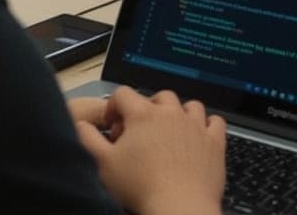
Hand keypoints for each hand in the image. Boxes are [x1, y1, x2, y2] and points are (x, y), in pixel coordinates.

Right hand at [73, 87, 225, 213]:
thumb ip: (88, 138)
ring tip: (170, 132)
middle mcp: (171, 114)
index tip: (113, 126)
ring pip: (189, 105)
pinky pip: (215, 121)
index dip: (114, 108)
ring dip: (179, 113)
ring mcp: (196, 126)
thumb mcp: (103, 163)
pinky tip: (198, 135)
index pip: (123, 94)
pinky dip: (207, 124)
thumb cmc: (141, 187)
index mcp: (143, 115)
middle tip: (140, 133)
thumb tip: (81, 124)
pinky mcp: (214, 142)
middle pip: (158, 96)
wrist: (179, 208)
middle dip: (147, 109)